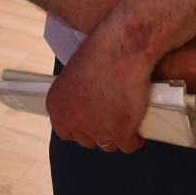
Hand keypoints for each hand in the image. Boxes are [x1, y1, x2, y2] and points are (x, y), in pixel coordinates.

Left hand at [46, 27, 149, 153]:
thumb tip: (84, 106)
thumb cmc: (101, 51)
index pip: (65, 131)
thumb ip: (74, 96)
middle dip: (98, 132)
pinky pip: (129, 145)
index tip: (91, 122)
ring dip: (116, 135)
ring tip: (126, 121)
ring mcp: (96, 131)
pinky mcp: (121, 134)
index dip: (80, 128)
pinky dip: (135, 139)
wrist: (123, 49)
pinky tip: (139, 130)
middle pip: (86, 140)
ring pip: (108, 145)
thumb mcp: (74, 73)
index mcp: (56, 106)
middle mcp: (72, 121)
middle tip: (111, 118)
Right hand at [153, 27, 195, 96]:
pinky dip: (179, 90)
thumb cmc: (172, 24)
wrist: (136, 29)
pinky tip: (172, 75)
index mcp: (193, 65)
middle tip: (192, 56)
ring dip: (194, 84)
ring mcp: (165, 91)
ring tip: (180, 63)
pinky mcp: (154, 96)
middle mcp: (180, 81)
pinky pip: (180, 100)